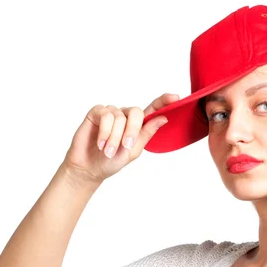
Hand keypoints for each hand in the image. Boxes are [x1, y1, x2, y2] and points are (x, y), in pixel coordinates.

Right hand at [62, 93, 179, 183]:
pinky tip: (100, 143)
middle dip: (132, 130)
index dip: (164, 101)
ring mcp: (111, 113)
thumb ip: (146, 134)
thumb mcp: (133, 151)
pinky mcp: (96, 113)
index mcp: (138, 125)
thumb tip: (163, 118)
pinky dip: (104, 131)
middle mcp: (125, 116)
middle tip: (125, 146)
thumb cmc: (111, 161)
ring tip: (107, 151)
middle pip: (136, 112)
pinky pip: (105, 115)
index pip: (153, 109)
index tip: (176, 97)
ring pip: (119, 117)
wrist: (89, 168)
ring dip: (114, 137)